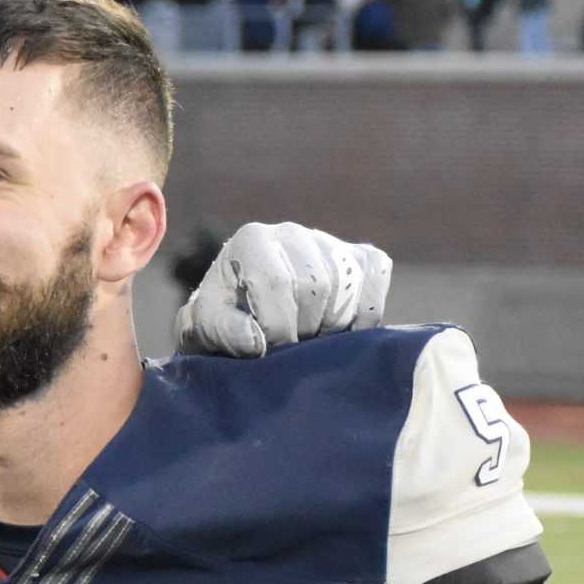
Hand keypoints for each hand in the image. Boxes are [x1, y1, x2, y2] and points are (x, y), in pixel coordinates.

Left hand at [173, 223, 391, 357]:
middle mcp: (292, 232)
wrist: (244, 314)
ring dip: (332, 325)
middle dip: (303, 327)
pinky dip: (365, 312)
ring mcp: (329, 242)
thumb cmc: (222, 321)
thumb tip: (255, 343)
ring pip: (348, 286)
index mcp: (251, 240)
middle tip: (289, 345)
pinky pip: (376, 279)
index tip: (269, 350)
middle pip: (316, 286)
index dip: (277, 326)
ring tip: (308, 337)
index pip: (277, 282)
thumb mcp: (206, 328)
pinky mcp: (361, 256)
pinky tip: (343, 331)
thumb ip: (223, 332)